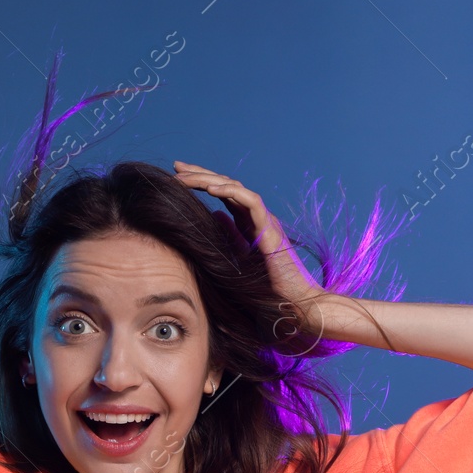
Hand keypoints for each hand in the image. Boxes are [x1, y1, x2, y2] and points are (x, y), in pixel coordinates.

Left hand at [173, 160, 329, 343]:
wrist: (296, 305)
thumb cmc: (269, 289)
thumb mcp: (240, 260)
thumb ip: (230, 237)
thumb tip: (213, 216)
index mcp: (249, 225)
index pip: (223, 195)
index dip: (201, 182)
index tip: (177, 176)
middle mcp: (258, 218)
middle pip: (227, 186)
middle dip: (200, 174)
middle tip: (176, 167)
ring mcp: (265, 222)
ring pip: (236, 188)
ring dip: (209, 179)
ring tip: (184, 176)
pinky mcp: (270, 230)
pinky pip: (251, 202)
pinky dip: (231, 191)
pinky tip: (210, 188)